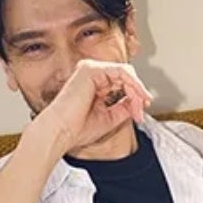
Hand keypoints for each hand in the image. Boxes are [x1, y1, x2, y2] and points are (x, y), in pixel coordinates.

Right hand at [37, 59, 151, 154]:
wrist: (60, 132)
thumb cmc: (77, 129)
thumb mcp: (110, 118)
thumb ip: (124, 108)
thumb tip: (138, 102)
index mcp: (94, 84)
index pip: (121, 84)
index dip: (135, 98)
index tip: (140, 115)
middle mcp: (92, 75)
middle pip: (125, 77)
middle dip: (138, 94)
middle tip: (142, 111)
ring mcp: (91, 69)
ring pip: (125, 73)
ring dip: (137, 90)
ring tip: (140, 106)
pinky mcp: (91, 69)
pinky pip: (120, 71)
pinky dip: (132, 83)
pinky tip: (136, 96)